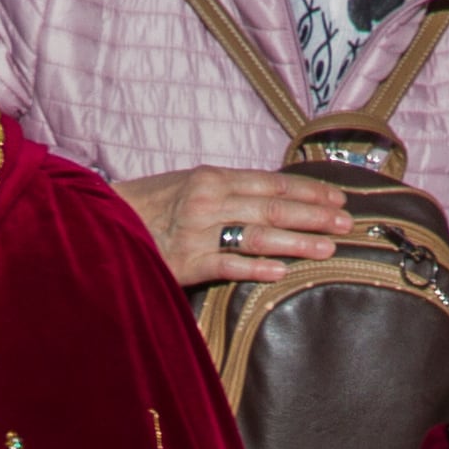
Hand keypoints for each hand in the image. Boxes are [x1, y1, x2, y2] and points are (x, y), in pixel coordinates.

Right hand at [121, 166, 353, 286]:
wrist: (101, 222)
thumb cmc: (150, 205)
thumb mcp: (189, 185)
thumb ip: (228, 191)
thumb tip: (275, 198)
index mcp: (213, 177)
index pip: (273, 183)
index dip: (309, 191)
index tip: (338, 197)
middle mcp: (209, 200)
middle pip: (274, 208)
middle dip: (315, 215)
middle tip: (347, 223)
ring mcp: (198, 231)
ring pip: (258, 235)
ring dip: (298, 241)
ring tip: (328, 248)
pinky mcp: (187, 262)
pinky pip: (228, 265)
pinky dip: (256, 267)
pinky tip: (283, 271)